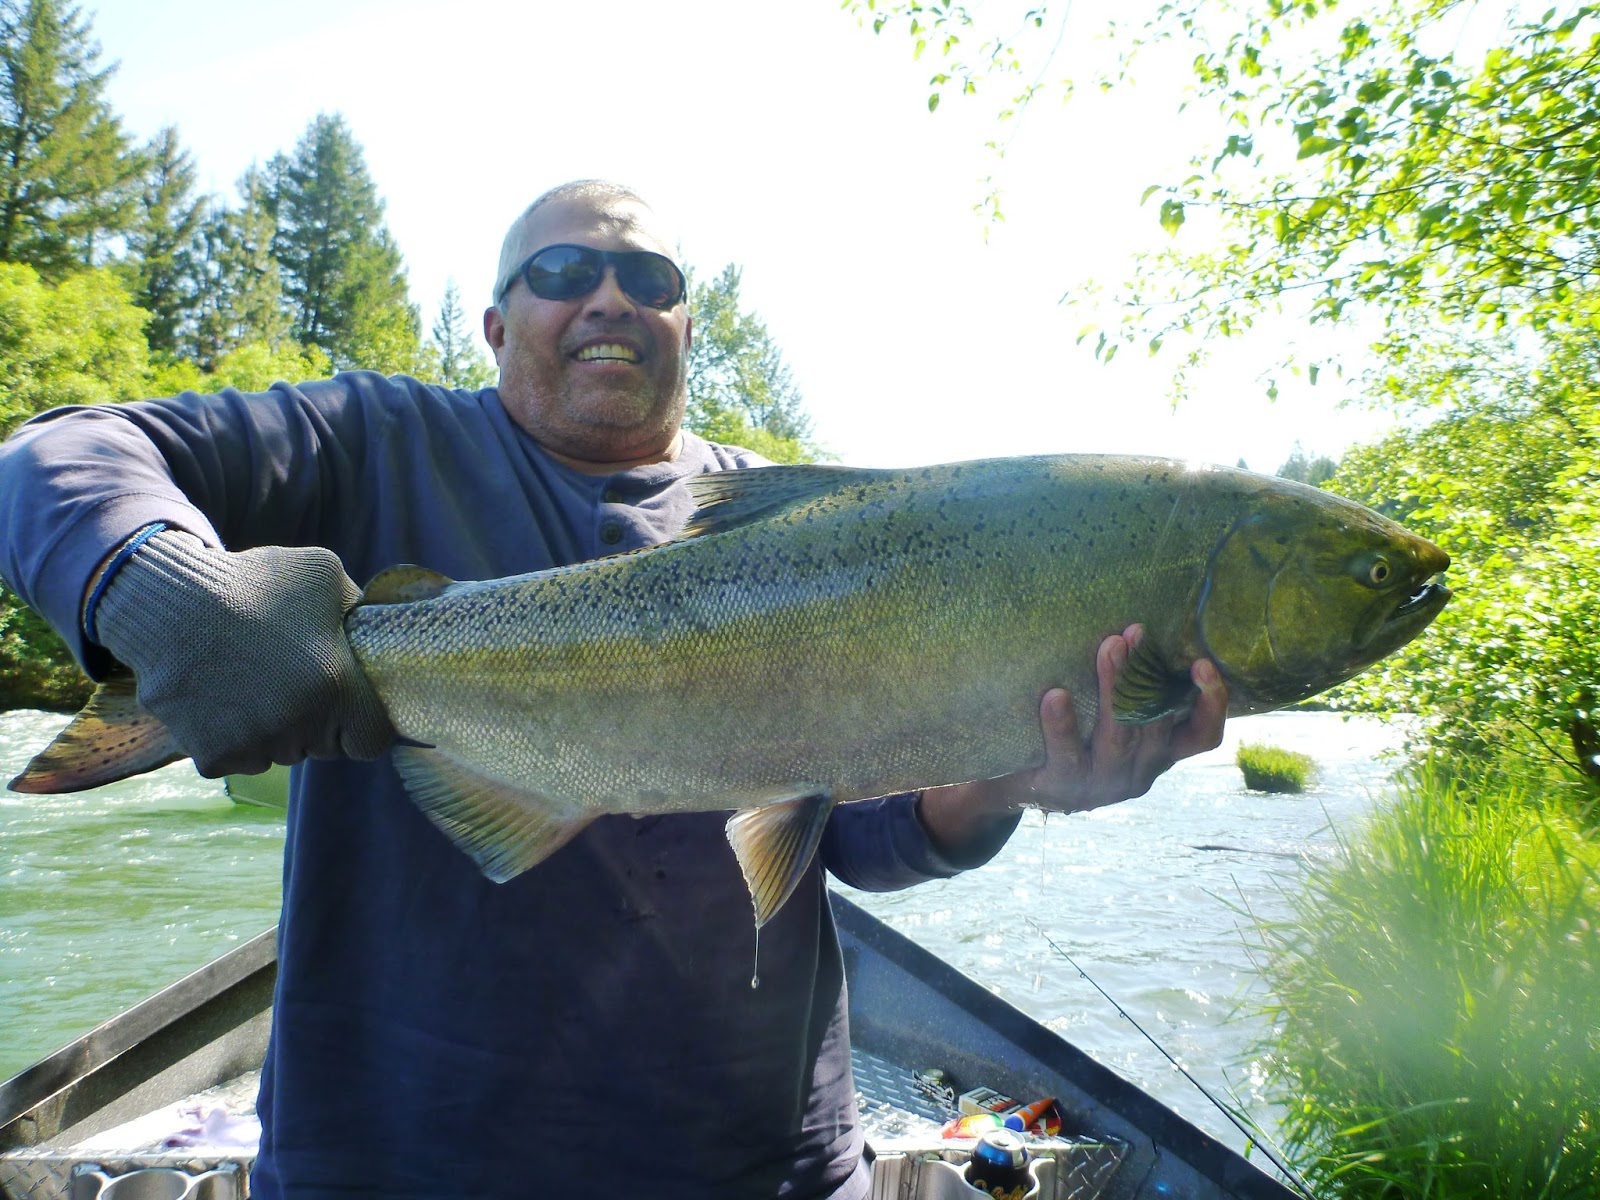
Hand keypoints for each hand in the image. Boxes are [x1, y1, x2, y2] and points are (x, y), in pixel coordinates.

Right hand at [91, 529, 394, 776]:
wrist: (166, 604)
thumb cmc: (251, 582)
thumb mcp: (323, 573)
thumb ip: (356, 607)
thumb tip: (370, 626)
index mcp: (336, 689)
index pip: (371, 741)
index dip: (362, 723)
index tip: (347, 704)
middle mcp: (298, 727)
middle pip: (322, 746)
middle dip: (315, 721)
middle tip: (290, 681)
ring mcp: (254, 746)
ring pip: (278, 753)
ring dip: (272, 730)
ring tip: (250, 681)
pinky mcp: (213, 756)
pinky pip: (236, 758)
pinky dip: (230, 736)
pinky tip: (219, 696)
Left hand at [916, 626, 1227, 855]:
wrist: (1014, 786)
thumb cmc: (1074, 738)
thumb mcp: (1110, 722)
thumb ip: (1132, 691)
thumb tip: (1135, 625)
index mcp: (1157, 754)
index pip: (1202, 736)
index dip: (1211, 704)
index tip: (1202, 664)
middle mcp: (1137, 773)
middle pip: (1154, 725)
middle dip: (1147, 675)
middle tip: (1136, 632)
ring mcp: (1099, 783)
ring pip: (1116, 736)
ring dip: (1114, 688)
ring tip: (1109, 646)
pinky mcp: (1060, 786)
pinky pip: (1066, 753)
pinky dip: (1062, 724)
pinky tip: (1055, 695)